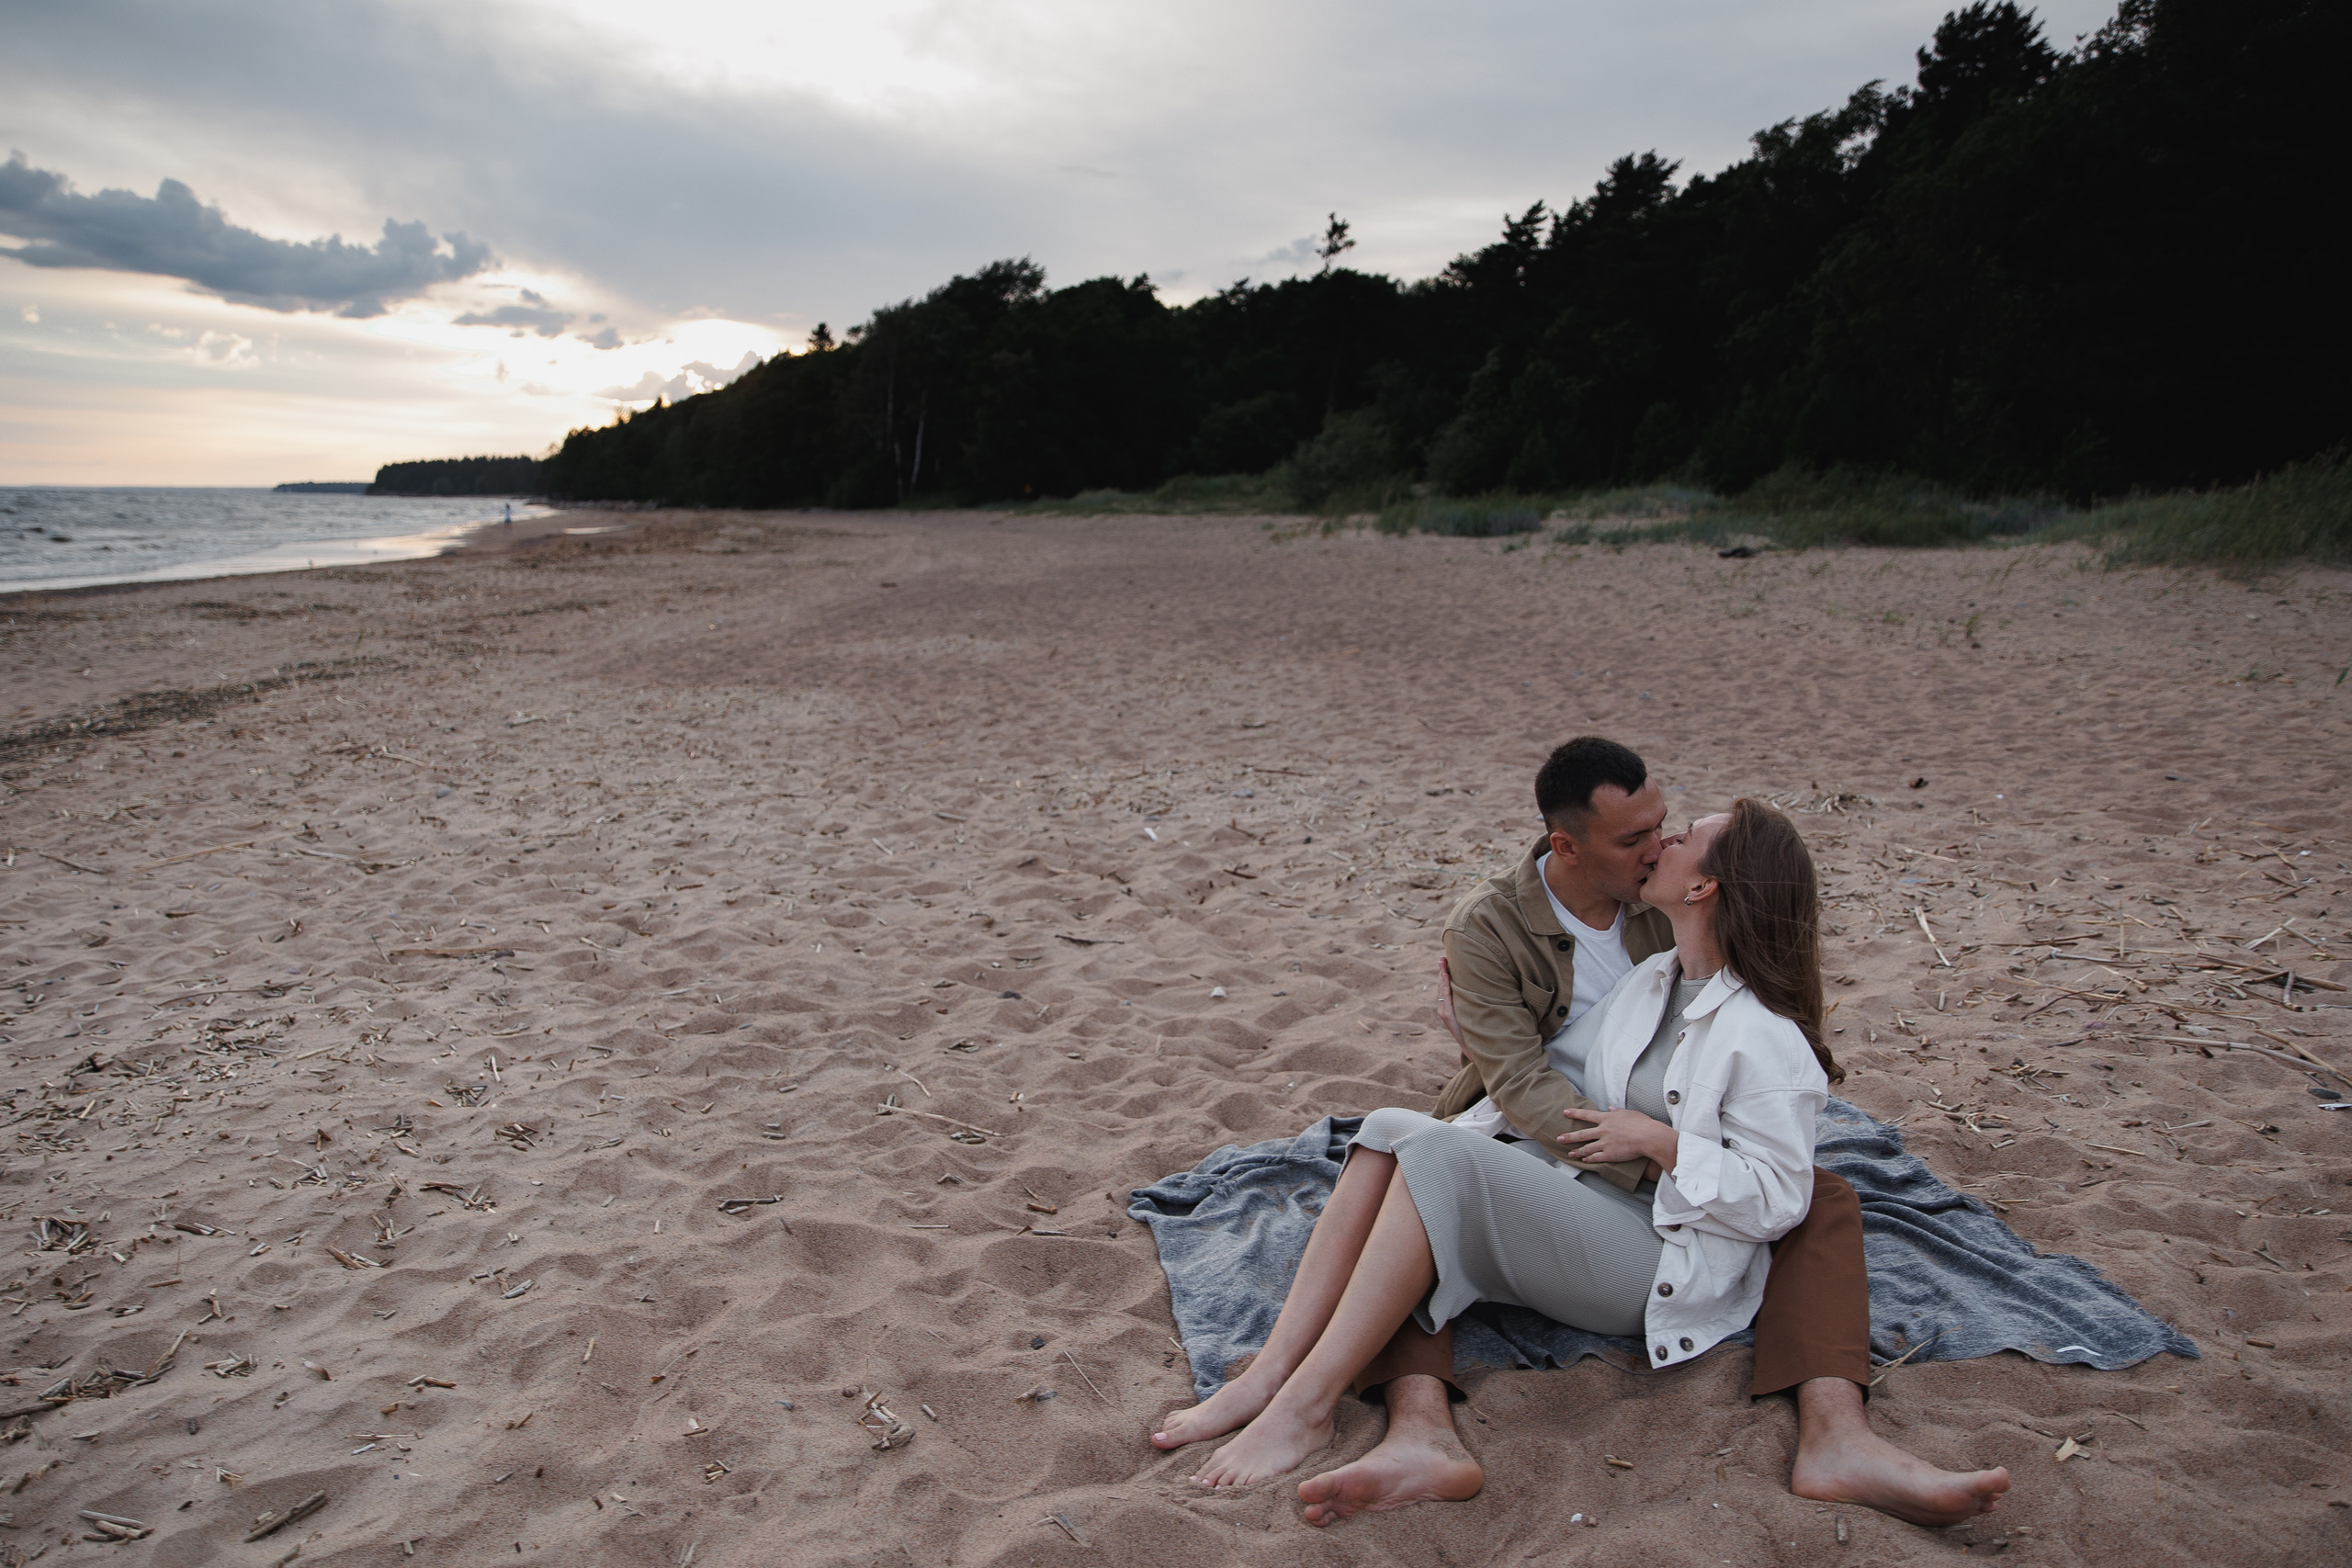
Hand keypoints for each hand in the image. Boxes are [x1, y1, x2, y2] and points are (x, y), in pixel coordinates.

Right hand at [1436, 956, 1467, 1061]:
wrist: (1475, 1049)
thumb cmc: (1476, 1032)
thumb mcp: (1472, 1015)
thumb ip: (1470, 1004)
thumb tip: (1479, 990)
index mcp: (1448, 1008)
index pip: (1445, 988)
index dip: (1444, 974)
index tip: (1445, 961)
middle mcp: (1444, 1009)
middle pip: (1441, 986)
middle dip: (1442, 971)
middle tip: (1442, 957)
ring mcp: (1444, 1012)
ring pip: (1442, 990)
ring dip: (1442, 975)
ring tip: (1443, 963)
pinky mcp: (1447, 1016)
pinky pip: (1445, 997)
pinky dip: (1445, 986)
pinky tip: (1446, 976)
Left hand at [1559, 1107, 1678, 1171]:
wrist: (1648, 1137)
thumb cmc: (1642, 1123)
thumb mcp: (1629, 1113)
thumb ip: (1618, 1111)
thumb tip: (1611, 1108)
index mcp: (1607, 1118)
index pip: (1587, 1115)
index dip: (1575, 1113)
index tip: (1565, 1112)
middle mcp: (1603, 1130)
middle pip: (1582, 1134)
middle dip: (1569, 1137)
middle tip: (1559, 1138)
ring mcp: (1605, 1143)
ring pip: (1586, 1148)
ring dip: (1577, 1152)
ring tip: (1570, 1154)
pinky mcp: (1610, 1155)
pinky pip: (1596, 1158)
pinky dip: (1589, 1160)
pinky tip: (1584, 1161)